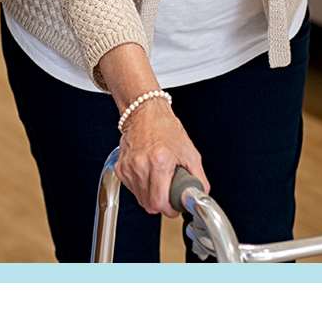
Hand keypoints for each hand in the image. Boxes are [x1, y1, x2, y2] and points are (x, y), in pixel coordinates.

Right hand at [115, 98, 208, 216]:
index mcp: (159, 161)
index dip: (170, 209)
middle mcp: (141, 164)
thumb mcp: (190, 152)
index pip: (159, 202)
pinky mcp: (120, 167)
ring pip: (139, 198)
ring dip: (150, 195)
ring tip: (158, 179)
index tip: (174, 205)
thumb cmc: (166, 128)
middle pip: (149, 204)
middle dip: (161, 203)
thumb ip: (198, 178)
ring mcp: (128, 166)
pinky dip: (140, 186)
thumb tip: (200, 195)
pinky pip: (131, 188)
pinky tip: (147, 173)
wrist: (145, 112)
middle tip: (168, 193)